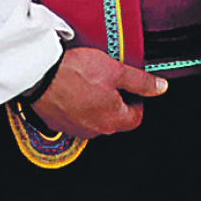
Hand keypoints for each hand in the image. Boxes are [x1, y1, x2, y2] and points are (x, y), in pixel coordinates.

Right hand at [30, 47, 162, 138]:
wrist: (40, 76)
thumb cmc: (75, 73)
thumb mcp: (115, 70)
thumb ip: (140, 81)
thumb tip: (160, 87)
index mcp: (113, 119)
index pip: (136, 117)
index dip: (137, 100)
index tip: (131, 87)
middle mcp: (95, 129)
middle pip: (115, 118)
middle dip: (116, 100)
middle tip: (109, 80)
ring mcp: (75, 128)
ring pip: (95, 117)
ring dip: (96, 103)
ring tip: (89, 81)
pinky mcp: (59, 123)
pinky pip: (76, 116)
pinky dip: (78, 104)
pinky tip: (73, 88)